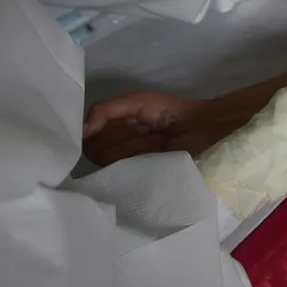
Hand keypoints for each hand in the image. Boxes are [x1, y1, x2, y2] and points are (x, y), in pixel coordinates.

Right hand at [82, 92, 250, 166]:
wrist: (206, 127)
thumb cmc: (173, 113)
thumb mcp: (137, 102)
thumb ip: (106, 111)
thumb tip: (80, 131)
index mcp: (112, 136)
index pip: (88, 140)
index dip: (98, 131)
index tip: (120, 123)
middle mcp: (116, 155)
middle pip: (96, 150)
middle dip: (120, 136)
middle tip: (146, 130)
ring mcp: (129, 171)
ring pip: (110, 160)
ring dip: (134, 145)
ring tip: (157, 140)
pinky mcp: (142, 184)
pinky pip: (125, 175)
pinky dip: (141, 157)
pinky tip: (157, 151)